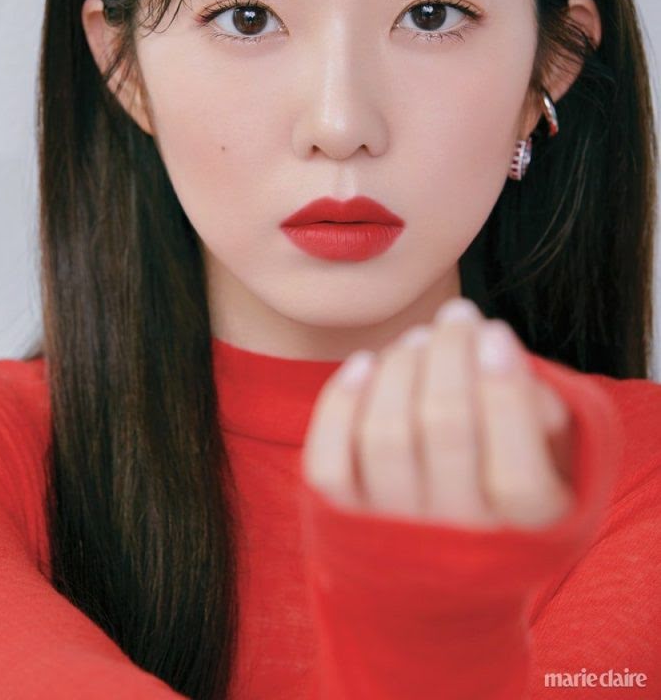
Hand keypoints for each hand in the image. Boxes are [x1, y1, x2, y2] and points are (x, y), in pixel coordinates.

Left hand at [301, 297, 574, 529]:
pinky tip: (364, 363)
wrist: (444, 571)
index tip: (495, 332)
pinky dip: (341, 402)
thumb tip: (497, 350)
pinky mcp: (340, 524)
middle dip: (449, 354)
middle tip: (457, 314)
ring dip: (400, 368)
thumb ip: (545, 409)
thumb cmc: (509, 485)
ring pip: (386, 435)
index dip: (505, 392)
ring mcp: (393, 538)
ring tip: (417, 337)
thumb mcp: (556, 459)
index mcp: (527, 537)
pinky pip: (329, 461)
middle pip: (444, 429)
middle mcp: (457, 548)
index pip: (517, 474)